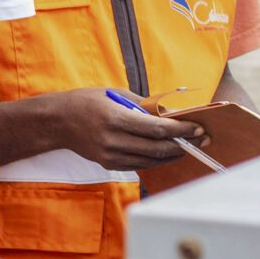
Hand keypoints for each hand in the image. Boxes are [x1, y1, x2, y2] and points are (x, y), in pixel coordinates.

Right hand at [40, 90, 195, 169]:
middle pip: (157, 148)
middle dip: (183, 144)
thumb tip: (170, 113)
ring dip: (172, 154)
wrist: (58, 122)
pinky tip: (168, 153)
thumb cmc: (87, 102)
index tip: (198, 128)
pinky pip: (139, 165)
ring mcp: (111, 155)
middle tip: (201, 139)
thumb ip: (143, 105)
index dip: (180, 130)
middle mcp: (113, 140)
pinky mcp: (109, 164)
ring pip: (151, 160)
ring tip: (188, 146)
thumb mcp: (114, 94)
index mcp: (116, 118)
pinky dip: (156, 160)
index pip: (156, 128)